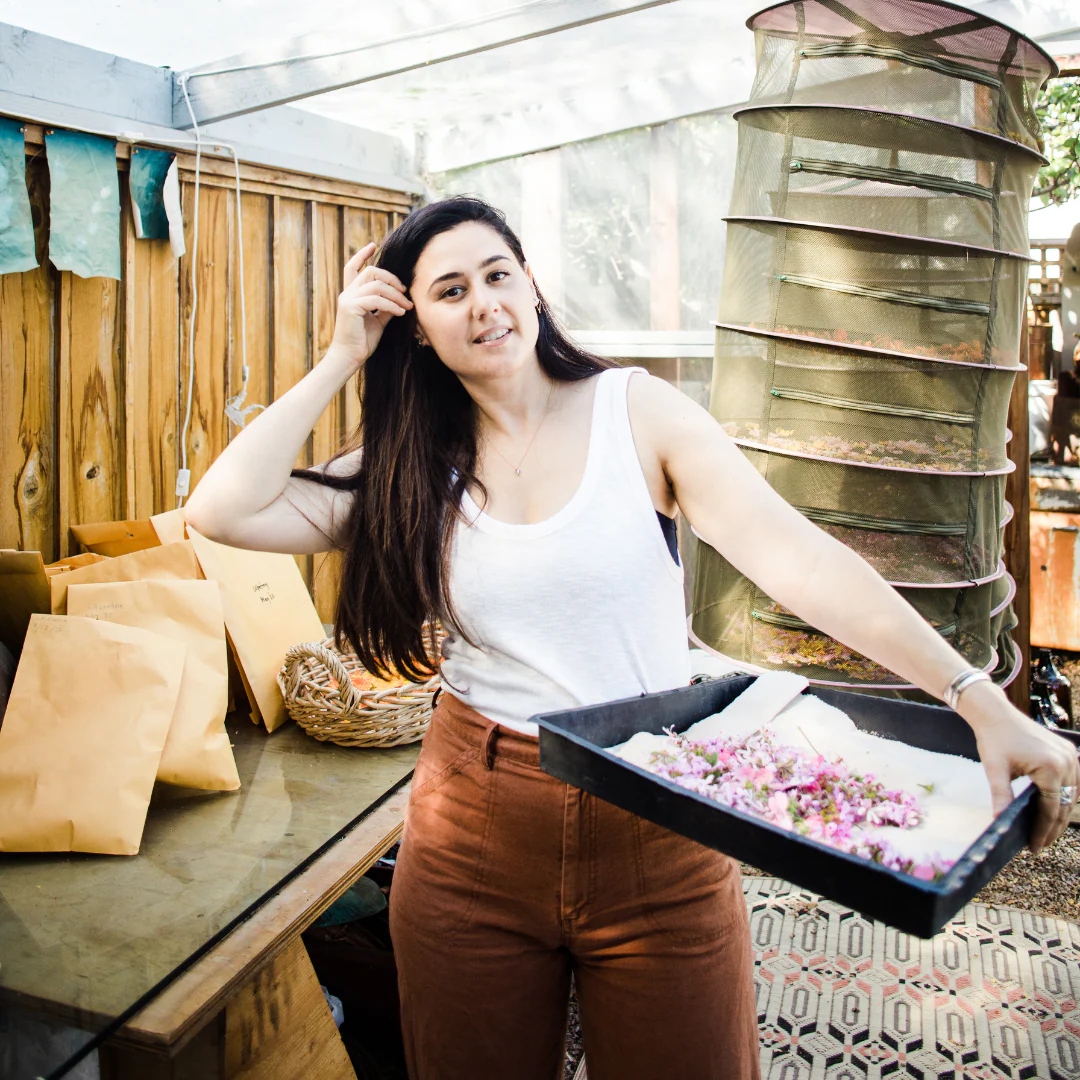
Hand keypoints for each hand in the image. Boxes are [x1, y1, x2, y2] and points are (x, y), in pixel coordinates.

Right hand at [327, 242, 412, 367]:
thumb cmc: (362, 341)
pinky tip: (401, 313)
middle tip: (405, 291)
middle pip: (371, 271)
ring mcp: (347, 299)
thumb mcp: (378, 321)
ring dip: (396, 294)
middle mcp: (347, 293)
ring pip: (376, 284)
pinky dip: (392, 305)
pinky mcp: (350, 307)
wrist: (350, 358)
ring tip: (407, 306)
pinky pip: (376, 300)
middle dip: (392, 278)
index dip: (362, 255)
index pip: (353, 267)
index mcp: (352, 294)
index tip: (373, 245)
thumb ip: (386, 307)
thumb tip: (400, 298)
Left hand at [961, 681, 1079, 852]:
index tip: (1033, 848)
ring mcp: (1071, 756)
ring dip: (1059, 814)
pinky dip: (1062, 797)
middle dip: (1051, 828)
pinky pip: (1071, 782)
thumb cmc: (994, 740)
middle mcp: (1067, 762)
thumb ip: (1001, 797)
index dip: (1042, 831)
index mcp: (1051, 768)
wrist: (996, 714)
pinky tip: (1050, 810)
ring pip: (1070, 796)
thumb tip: (998, 823)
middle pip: (1063, 805)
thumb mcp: (994, 770)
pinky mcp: (1069, 752)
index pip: (1050, 810)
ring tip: (1044, 832)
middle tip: (1039, 846)